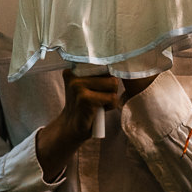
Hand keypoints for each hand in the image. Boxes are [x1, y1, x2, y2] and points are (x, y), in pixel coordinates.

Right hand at [33, 74, 157, 180]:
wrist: (71, 127)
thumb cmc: (84, 106)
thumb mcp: (86, 86)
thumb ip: (97, 75)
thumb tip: (119, 66)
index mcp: (73, 70)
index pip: (101, 64)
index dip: (107, 76)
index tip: (102, 86)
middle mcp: (73, 75)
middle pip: (110, 74)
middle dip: (111, 88)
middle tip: (99, 98)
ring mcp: (78, 86)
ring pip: (113, 84)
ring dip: (111, 97)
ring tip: (99, 104)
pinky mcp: (85, 99)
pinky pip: (112, 98)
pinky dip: (111, 106)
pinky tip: (99, 110)